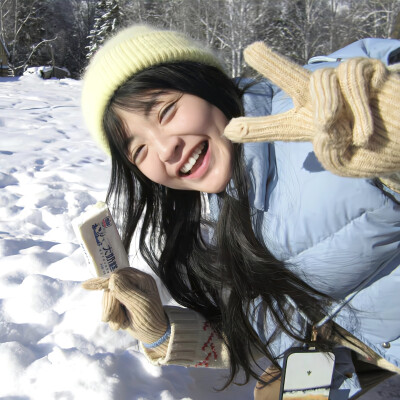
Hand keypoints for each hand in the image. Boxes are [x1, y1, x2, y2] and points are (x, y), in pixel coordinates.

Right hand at [82, 267, 167, 344]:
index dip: (104, 282)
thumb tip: (113, 277)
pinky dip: (112, 317)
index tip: (86, 286)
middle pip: (111, 287)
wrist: (153, 335)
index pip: (119, 275)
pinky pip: (109, 305)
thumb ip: (126, 291)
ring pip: (108, 297)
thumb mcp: (140, 306)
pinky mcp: (122, 301)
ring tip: (120, 324)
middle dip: (110, 304)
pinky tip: (120, 324)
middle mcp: (134, 282)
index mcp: (141, 279)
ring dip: (111, 313)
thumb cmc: (150, 320)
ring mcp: (127, 292)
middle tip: (110, 318)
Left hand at [224, 41, 399, 177]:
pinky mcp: (365, 72)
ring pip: (318, 79)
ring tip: (334, 127)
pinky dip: (356, 105)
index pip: (278, 126)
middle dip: (272, 64)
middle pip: (292, 78)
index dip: (255, 129)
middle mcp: (321, 102)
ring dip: (326, 106)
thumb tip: (318, 127)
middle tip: (251, 50)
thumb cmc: (375, 155)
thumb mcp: (344, 162)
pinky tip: (365, 131)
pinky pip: (351, 77)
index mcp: (309, 126)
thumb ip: (327, 148)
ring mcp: (342, 84)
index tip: (230, 130)